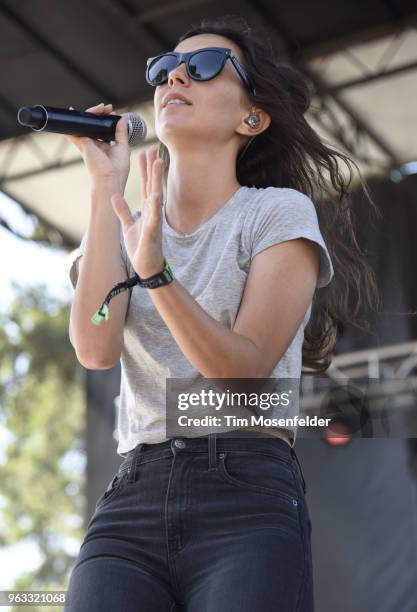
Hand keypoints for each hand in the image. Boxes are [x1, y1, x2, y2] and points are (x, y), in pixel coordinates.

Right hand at [64, 102, 130, 189]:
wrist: (109, 179)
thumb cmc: (117, 170)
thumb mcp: (123, 148)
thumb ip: (122, 133)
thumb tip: (123, 118)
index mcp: (104, 147)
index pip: (102, 129)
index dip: (106, 119)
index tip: (112, 112)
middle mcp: (94, 145)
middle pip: (93, 125)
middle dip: (99, 113)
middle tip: (107, 108)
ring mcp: (87, 143)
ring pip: (86, 124)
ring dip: (92, 113)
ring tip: (101, 108)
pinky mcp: (82, 143)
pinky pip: (75, 128)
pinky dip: (75, 119)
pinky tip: (73, 111)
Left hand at [110, 144, 164, 278]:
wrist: (147, 267)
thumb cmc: (140, 247)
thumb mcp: (129, 226)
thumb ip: (123, 210)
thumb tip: (115, 196)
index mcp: (146, 209)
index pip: (145, 185)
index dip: (144, 169)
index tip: (144, 152)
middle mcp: (153, 212)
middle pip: (152, 185)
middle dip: (153, 167)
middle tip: (153, 148)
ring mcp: (154, 220)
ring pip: (156, 196)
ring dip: (157, 180)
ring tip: (158, 163)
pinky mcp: (153, 232)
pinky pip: (154, 217)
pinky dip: (155, 207)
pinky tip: (156, 195)